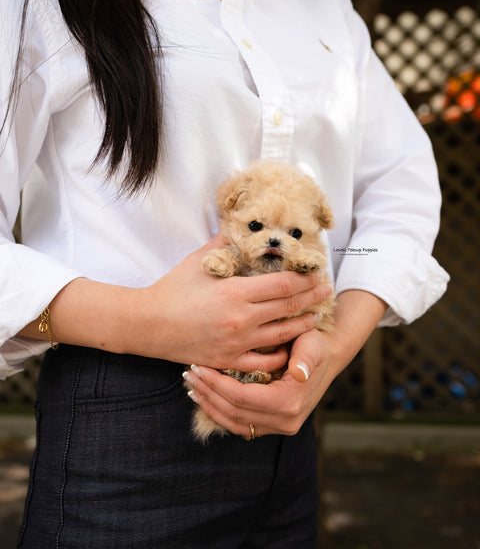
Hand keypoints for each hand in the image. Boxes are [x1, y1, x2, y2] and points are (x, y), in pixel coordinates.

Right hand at [138, 235, 332, 370]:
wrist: (148, 325)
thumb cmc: (172, 289)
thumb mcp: (199, 260)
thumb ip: (223, 242)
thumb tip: (239, 225)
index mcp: (236, 292)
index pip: (283, 286)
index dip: (305, 280)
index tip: (318, 274)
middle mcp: (242, 319)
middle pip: (288, 308)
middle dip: (312, 299)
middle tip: (327, 291)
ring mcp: (237, 343)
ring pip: (282, 335)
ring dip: (303, 325)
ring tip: (316, 317)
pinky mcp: (229, 360)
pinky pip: (263, 362)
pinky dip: (280, 354)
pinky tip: (290, 347)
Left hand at [183, 329, 335, 436]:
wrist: (327, 355)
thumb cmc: (314, 343)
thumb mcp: (312, 345)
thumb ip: (305, 358)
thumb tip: (299, 373)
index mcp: (290, 403)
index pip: (242, 398)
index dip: (216, 384)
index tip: (198, 366)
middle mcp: (286, 421)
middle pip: (234, 413)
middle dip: (207, 393)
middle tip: (188, 373)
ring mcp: (280, 427)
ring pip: (234, 423)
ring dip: (209, 406)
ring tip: (191, 387)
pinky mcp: (273, 425)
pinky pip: (240, 425)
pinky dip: (220, 412)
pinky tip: (206, 397)